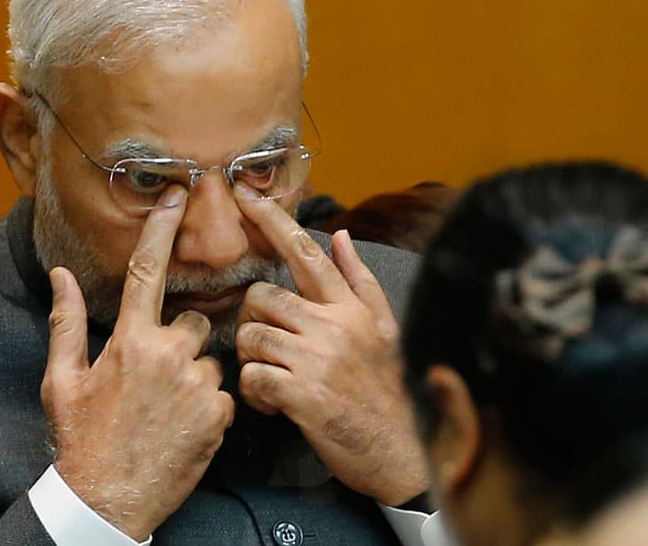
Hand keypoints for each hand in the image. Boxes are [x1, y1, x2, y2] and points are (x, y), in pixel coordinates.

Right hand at [41, 186, 234, 539]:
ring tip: (167, 409)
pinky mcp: (221, 413)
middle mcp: (168, 354)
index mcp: (129, 340)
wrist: (109, 499)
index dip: (162, 230)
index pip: (146, 272)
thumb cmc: (81, 438)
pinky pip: (224, 392)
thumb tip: (60, 274)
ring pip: (208, 358)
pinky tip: (184, 426)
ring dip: (194, 375)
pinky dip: (210, 405)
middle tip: (155, 378)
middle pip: (191, 321)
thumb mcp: (61, 381)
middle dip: (178, 341)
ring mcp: (198, 384)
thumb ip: (65, 322)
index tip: (177, 196)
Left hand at [234, 185, 426, 504]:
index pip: (305, 252)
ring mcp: (317, 359)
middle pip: (261, 295)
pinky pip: (252, 377)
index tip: (244, 194)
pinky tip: (272, 405)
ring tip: (271, 379)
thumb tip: (341, 236)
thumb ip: (358, 281)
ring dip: (251, 359)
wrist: (403, 453)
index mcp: (351, 308)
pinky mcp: (303, 395)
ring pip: (250, 335)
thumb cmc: (386, 390)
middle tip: (266, 350)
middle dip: (253, 321)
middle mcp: (334, 326)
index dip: (271, 219)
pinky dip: (253, 393)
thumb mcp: (383, 329)